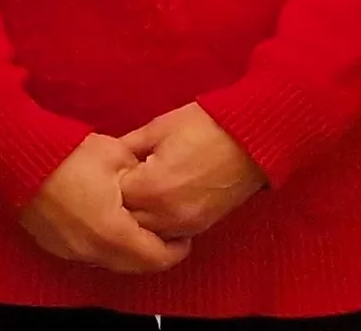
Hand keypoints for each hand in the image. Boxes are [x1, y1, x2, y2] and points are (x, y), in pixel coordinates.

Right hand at [17, 135, 186, 273]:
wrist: (15, 158)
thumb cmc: (66, 154)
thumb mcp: (116, 154)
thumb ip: (140, 175)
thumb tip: (151, 185)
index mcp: (112, 231)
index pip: (156, 258)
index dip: (176, 250)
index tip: (184, 237)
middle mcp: (91, 250)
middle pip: (135, 267)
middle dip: (154, 253)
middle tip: (166, 235)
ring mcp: (70, 251)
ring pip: (111, 262)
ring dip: (128, 251)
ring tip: (138, 228)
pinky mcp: (54, 245)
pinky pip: (88, 255)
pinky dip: (104, 246)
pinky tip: (107, 225)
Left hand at [117, 103, 265, 239]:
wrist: (253, 139)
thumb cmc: (206, 126)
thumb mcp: (158, 128)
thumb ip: (128, 146)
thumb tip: (107, 155)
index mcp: (151, 187)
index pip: (112, 196)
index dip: (110, 180)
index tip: (113, 167)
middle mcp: (166, 214)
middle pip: (126, 220)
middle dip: (121, 202)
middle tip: (123, 180)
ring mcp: (185, 224)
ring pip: (146, 233)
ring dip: (138, 216)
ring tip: (140, 191)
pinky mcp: (200, 227)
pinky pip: (168, 234)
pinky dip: (158, 223)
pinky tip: (158, 202)